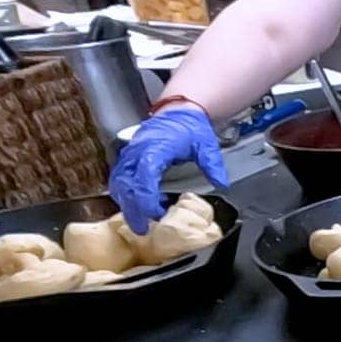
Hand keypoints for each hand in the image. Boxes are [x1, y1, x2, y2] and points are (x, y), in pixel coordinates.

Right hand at [109, 107, 227, 233]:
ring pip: (119, 183)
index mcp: (156, 147)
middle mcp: (137, 151)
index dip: (147, 197)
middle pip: (126, 184)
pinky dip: (124, 195)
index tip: (157, 213)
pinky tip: (134, 208)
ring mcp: (130, 155)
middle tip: (143, 229)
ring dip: (126, 204)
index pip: (144, 175)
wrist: (178, 112)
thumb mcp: (205, 144)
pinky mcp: (128, 159)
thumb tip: (221, 184)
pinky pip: (119, 179)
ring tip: (139, 222)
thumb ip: (212, 164)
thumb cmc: (190, 128)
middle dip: (133, 208)